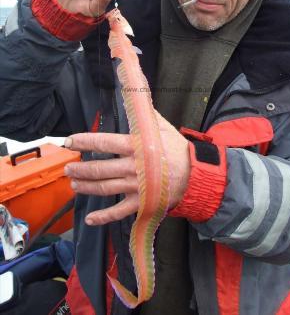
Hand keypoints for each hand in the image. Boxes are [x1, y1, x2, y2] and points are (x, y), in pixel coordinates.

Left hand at [63, 112, 190, 224]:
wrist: (195, 174)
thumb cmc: (177, 150)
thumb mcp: (163, 128)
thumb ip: (146, 115)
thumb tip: (135, 96)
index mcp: (136, 146)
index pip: (104, 142)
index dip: (84, 141)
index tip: (69, 142)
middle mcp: (132, 167)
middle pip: (100, 168)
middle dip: (80, 169)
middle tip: (67, 168)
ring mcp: (135, 187)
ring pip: (104, 188)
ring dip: (86, 187)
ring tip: (73, 184)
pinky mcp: (140, 203)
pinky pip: (119, 212)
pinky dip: (103, 217)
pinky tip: (90, 219)